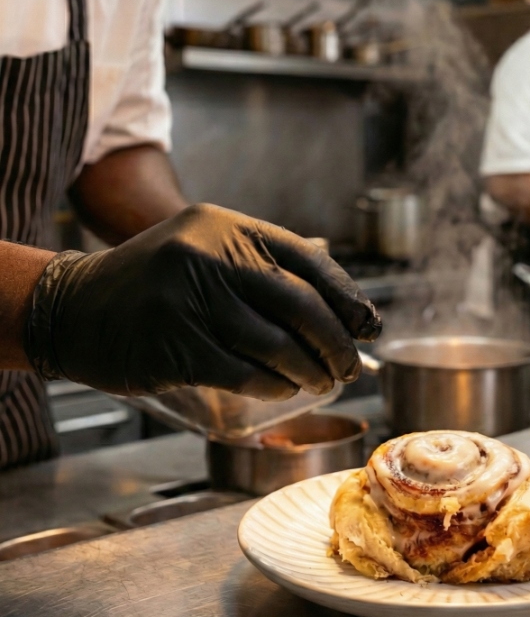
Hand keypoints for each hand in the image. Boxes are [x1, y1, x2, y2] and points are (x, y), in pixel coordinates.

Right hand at [25, 204, 381, 399]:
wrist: (74, 307)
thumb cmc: (157, 285)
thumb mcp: (207, 251)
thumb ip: (267, 269)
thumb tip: (346, 309)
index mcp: (228, 227)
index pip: (309, 261)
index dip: (348, 298)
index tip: (369, 325)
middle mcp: (210, 256)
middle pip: (301, 305)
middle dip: (337, 343)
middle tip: (349, 367)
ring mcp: (189, 300)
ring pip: (277, 345)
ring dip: (310, 371)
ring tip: (321, 382)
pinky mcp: (173, 346)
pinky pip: (245, 373)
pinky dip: (274, 386)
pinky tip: (283, 389)